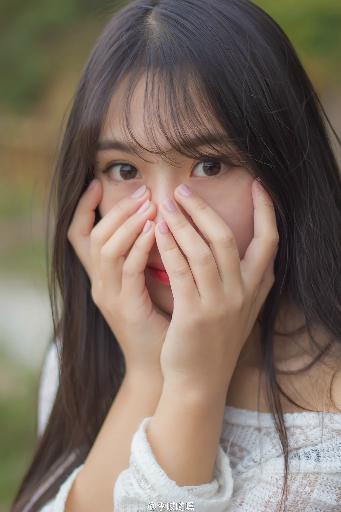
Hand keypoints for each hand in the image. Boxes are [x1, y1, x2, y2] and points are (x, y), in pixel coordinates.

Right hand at [67, 180, 170, 376]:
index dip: (83, 208)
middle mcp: (99, 284)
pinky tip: (156, 230)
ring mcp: (109, 296)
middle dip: (116, 210)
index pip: (79, 235)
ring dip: (128, 223)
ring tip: (151, 205)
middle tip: (143, 193)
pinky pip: (127, 269)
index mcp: (102, 277)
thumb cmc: (160, 321)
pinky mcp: (126, 307)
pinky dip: (139, 246)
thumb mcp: (146, 284)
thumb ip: (144, 256)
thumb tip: (157, 219)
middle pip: (93, 236)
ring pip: (106, 249)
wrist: (160, 366)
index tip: (98, 183)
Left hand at [154, 179, 278, 394]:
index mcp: (257, 288)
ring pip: (203, 250)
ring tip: (164, 203)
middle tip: (182, 189)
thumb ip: (246, 279)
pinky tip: (157, 231)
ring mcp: (220, 304)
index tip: (257, 185)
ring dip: (182, 222)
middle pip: (227, 238)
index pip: (270, 241)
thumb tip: (247, 247)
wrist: (200, 381)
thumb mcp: (240, 309)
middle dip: (203, 209)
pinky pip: (181, 271)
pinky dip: (169, 246)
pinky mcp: (194, 314)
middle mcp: (243, 293)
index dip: (265, 211)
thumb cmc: (214, 340)